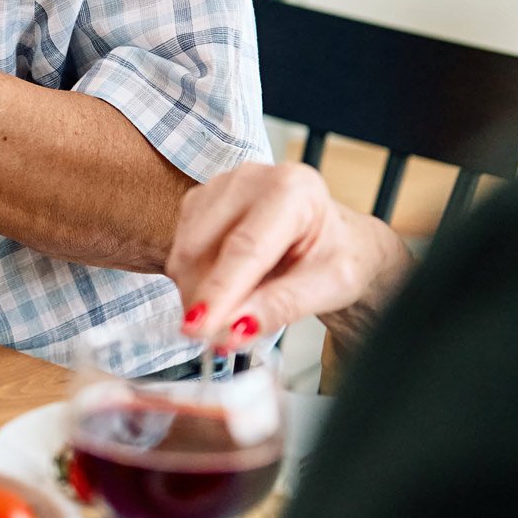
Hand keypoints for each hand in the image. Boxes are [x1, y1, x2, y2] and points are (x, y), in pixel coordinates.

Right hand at [168, 163, 413, 346]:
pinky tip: (222, 291)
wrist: (332, 240)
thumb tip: (235, 329)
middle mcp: (250, 178)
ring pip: (185, 251)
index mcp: (293, 189)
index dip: (220, 292)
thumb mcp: (331, 286)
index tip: (200, 329)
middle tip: (215, 339)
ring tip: (229, 315)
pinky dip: (193, 281)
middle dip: (202, 299)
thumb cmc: (336, 256)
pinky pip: (181, 250)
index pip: (245, 248)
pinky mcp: (199, 201)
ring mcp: (219, 186)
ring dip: (196, 293)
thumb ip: (282, 306)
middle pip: (203, 248)